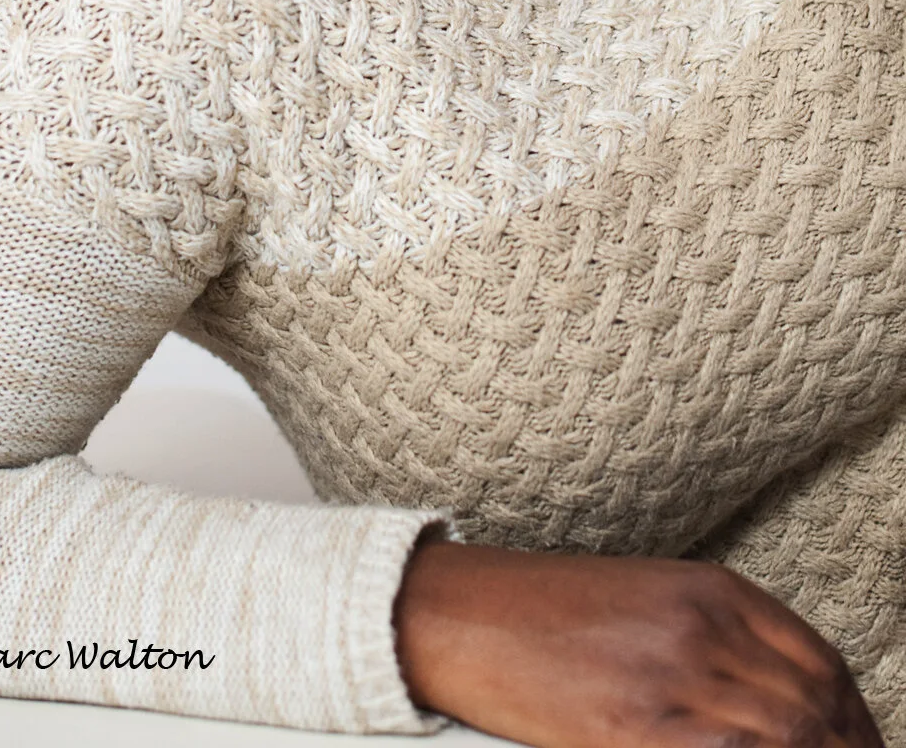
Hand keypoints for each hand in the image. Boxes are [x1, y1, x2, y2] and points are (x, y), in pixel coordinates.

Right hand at [392, 539, 884, 747]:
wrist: (460, 612)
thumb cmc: (545, 610)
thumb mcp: (648, 600)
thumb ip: (719, 640)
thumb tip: (783, 708)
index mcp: (708, 589)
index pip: (822, 667)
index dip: (855, 723)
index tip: (859, 747)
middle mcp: (700, 627)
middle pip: (813, 712)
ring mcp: (669, 678)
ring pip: (784, 741)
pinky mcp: (632, 729)